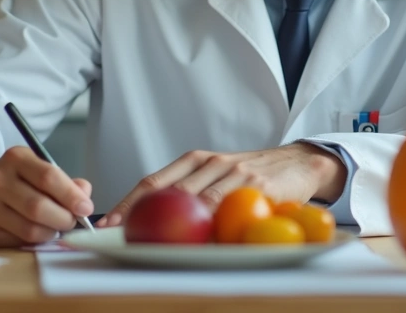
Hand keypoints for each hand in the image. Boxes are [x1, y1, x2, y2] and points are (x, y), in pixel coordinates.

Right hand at [0, 146, 93, 246]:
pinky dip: (34, 243)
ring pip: (29, 229)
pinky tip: (37, 234)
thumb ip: (68, 183)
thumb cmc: (23, 183)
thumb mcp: (43, 171)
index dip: (71, 196)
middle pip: (37, 206)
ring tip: (55, 228)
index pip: (48, 177)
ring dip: (50, 233)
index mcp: (15, 158)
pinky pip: (17, 243)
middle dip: (63, 219)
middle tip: (72, 223)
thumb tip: (84, 201)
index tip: (86, 209)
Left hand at [99, 142, 345, 226]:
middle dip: (142, 216)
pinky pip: (230, 208)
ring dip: (174, 225)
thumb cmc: (251, 175)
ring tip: (154, 244)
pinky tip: (200, 242)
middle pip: (169, 192)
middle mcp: (211, 162)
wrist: (297, 163)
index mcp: (195, 160)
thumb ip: (191, 191)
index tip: (109, 226)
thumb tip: (152, 221)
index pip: (153, 182)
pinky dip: (213, 225)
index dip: (128, 204)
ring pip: (197, 201)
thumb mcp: (216, 175)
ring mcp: (234, 173)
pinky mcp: (257, 184)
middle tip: (122, 238)